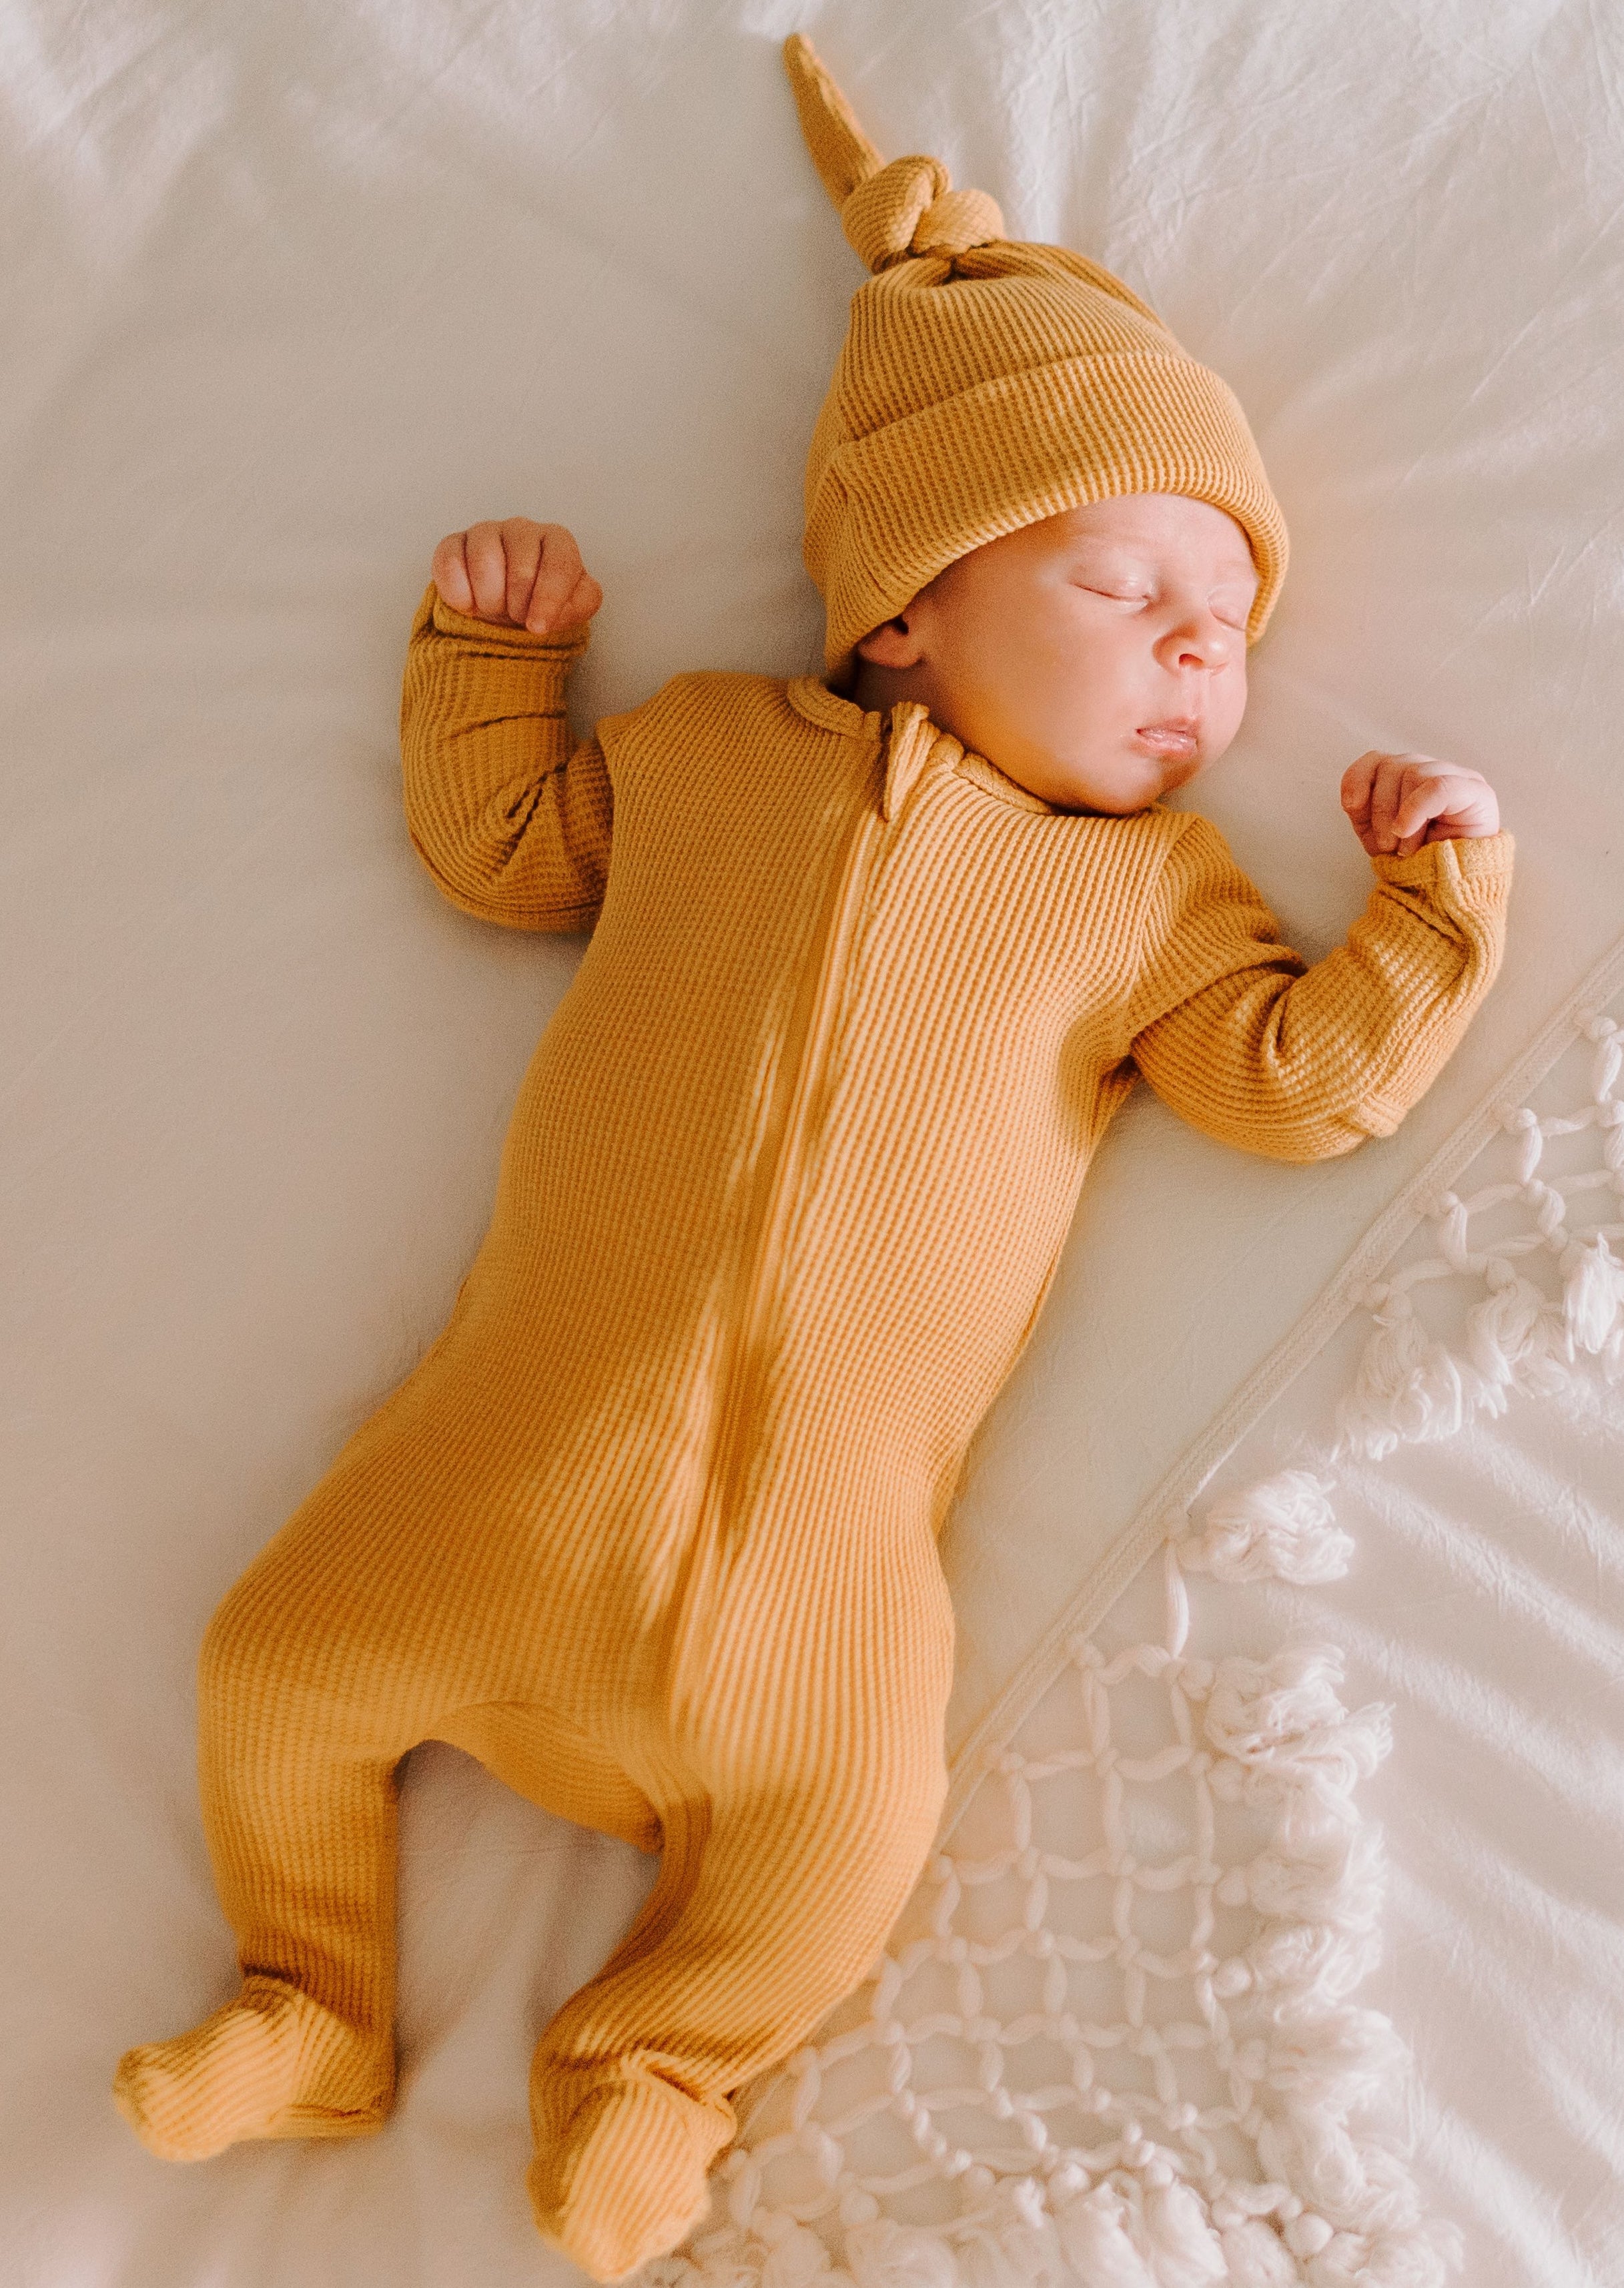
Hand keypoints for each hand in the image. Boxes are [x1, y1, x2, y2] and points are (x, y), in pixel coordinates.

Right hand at [430, 519, 602, 635]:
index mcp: (557, 541)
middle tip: (515, 615)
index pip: (560, 565)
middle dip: (517, 605)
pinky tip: (468, 603)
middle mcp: (522, 529)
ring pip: (485, 561)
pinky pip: (450, 562)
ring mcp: (486, 532)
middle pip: (521, 568)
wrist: (503, 613)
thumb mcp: (572, 608)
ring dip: (489, 599)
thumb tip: (559, 607)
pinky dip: (458, 593)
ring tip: (494, 607)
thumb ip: (582, 603)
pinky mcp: (454, 543)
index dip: (548, 601)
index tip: (537, 627)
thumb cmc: (540, 606)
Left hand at [1340, 751, 1499, 857]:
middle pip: (1392, 765)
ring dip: (1400, 816)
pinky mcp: (1477, 792)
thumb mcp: (1377, 835)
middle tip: (1387, 844)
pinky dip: (1416, 809)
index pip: (1376, 759)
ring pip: (1413, 773)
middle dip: (1380, 809)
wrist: (1448, 891)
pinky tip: (1407, 831)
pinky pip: (1439, 786)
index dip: (1357, 778)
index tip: (1351, 806)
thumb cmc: (1416, 861)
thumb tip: (1354, 798)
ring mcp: (1458, 777)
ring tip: (1406, 848)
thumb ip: (1363, 809)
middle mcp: (1433, 770)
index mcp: (1408, 778)